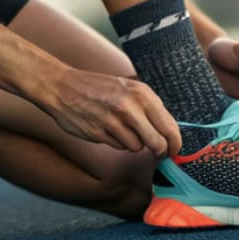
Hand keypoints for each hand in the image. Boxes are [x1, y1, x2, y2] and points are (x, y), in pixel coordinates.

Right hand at [41, 66, 181, 157]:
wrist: (63, 86)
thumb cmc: (99, 88)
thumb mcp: (129, 89)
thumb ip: (149, 107)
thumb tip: (169, 133)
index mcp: (142, 93)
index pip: (170, 126)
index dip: (175, 143)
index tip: (174, 150)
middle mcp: (130, 106)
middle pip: (158, 143)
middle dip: (160, 151)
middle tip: (158, 153)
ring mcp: (114, 120)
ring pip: (137, 147)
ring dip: (133, 143)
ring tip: (120, 127)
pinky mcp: (99, 133)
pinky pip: (118, 147)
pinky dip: (116, 142)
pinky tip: (106, 128)